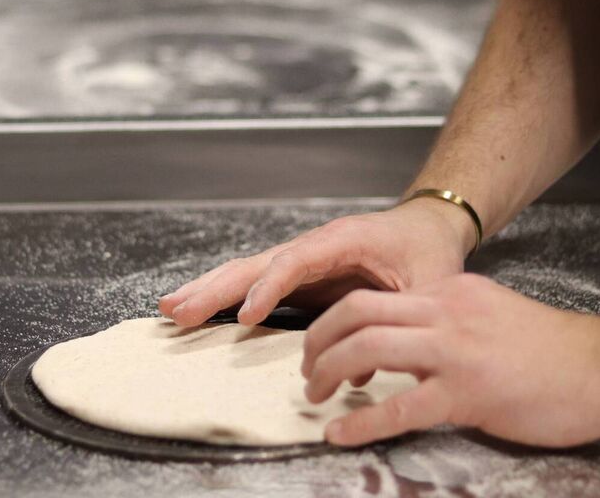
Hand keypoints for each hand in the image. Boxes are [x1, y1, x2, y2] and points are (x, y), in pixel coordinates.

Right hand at [157, 198, 476, 326]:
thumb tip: (362, 370)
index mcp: (343, 241)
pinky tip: (196, 310)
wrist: (427, 228)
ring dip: (209, 290)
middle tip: (178, 309)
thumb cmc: (429, 253)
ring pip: (248, 272)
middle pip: (257, 264)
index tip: (245, 316)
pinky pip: (256, 284)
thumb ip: (399, 321)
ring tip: (171, 308)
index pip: (296, 262)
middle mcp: (313, 247)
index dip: (269, 288)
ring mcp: (302, 261)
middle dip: (217, 287)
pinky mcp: (299, 278)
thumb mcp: (428, 285)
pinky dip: (225, 296)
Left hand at [300, 274, 599, 447]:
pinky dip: (360, 423)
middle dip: (318, 339)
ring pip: (368, 347)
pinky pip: (398, 407)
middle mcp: (446, 312)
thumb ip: (452, 322)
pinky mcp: (467, 393)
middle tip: (308, 369)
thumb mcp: (493, 314)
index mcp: (451, 292)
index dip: (337, 320)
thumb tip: (413, 343)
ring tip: (316, 397)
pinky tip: (340, 435)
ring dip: (329, 372)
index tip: (324, 344)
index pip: (376, 295)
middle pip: (358, 311)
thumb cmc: (558, 352)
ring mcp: (455, 351)